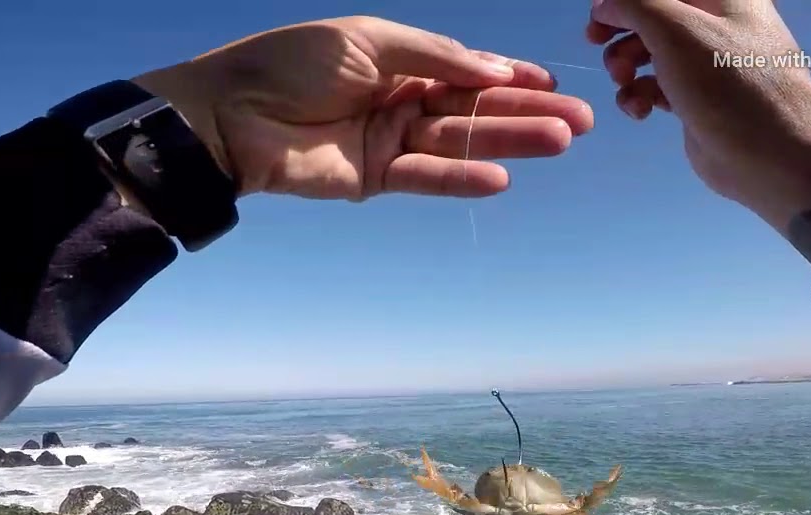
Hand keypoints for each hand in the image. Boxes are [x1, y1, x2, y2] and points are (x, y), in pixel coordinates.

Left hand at [134, 16, 592, 200]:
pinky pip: (428, 176)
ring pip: (461, 140)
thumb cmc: (291, 63)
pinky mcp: (375, 177)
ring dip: (509, 141)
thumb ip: (437, 56)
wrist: (230, 114)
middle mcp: (400, 97)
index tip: (552, 82)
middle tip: (580, 122)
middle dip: (526, 111)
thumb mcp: (372, 40)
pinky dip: (462, 177)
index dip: (510, 75)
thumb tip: (496, 70)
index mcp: (399, 57)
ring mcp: (389, 139)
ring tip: (560, 141)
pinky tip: (501, 177)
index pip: (467, 68)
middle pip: (475, 106)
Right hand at [586, 0, 810, 280]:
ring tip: (625, 86)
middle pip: (653, 14)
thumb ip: (634, 4)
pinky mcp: (699, 100)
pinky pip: (658, 86)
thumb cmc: (730, 84)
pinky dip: (640, 95)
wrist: (775, 155)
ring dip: (626, 66)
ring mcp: (708, 63)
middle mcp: (717, 23)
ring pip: (651, 52)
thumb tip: (606, 5)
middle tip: (598, 44)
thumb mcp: (675, 29)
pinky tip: (639, 112)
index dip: (625, 1)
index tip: (598, 17)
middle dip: (622, 30)